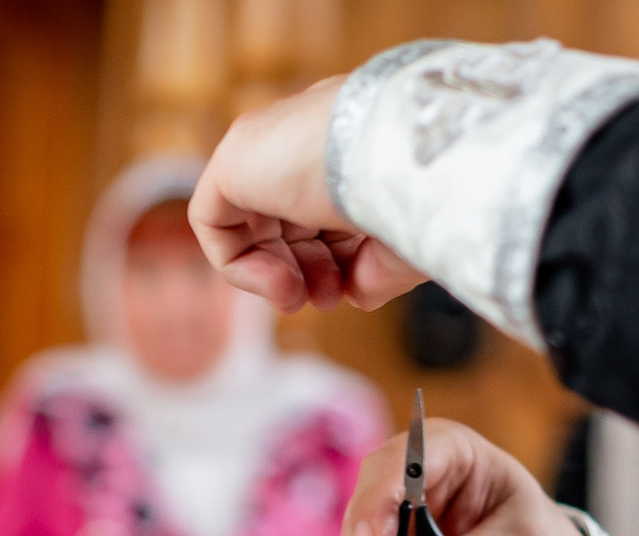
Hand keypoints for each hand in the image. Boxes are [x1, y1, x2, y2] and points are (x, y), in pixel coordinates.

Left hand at [190, 76, 422, 312]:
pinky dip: (239, 265)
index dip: (339, 256)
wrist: (410, 151)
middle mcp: (309, 133)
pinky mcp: (233, 157)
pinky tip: (279, 284)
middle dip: (308, 270)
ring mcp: (268, 140)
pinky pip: (214, 221)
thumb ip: (378, 269)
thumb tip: (357, 294)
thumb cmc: (424, 192)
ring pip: (254, 222)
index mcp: (354, 139)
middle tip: (327, 299)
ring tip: (299, 298)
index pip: (329, 204)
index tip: (352, 286)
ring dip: (276, 274)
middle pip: (290, 217)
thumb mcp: (406, 241)